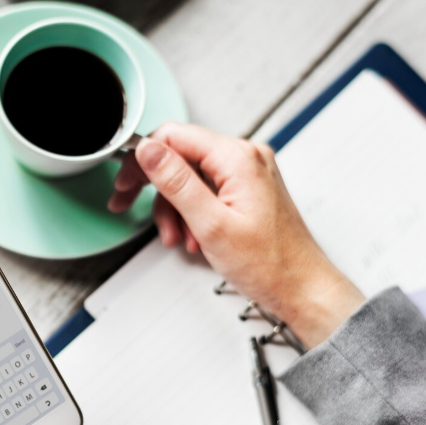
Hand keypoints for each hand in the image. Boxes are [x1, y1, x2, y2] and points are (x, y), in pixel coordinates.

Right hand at [109, 122, 363, 346]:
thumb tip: (148, 150)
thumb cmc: (269, 263)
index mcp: (237, 158)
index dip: (142, 159)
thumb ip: (176, 182)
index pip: (174, 136)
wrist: (301, 288)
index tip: (124, 182)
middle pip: (180, 156)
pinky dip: (191, 213)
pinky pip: (206, 191)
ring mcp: (247, 173)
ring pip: (189, 178)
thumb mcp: (210, 223)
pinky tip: (193, 238)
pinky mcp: (246, 190)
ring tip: (175, 238)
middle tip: (127, 203)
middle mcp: (245, 158)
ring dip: (173, 208)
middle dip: (153, 186)